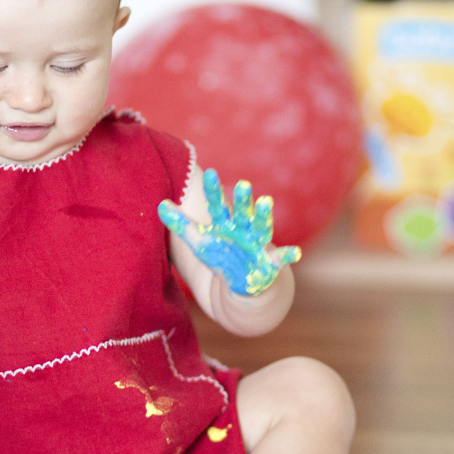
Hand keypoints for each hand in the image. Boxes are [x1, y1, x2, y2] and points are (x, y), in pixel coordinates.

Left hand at [158, 169, 300, 295]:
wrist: (244, 280)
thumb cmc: (221, 255)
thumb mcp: (199, 241)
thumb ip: (180, 223)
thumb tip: (160, 204)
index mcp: (226, 224)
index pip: (217, 205)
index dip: (213, 191)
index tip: (208, 173)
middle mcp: (243, 230)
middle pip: (242, 212)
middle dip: (243, 200)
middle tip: (243, 184)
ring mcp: (258, 245)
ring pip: (261, 228)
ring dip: (263, 217)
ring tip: (265, 202)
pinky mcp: (270, 263)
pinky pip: (280, 259)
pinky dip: (288, 256)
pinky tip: (294, 252)